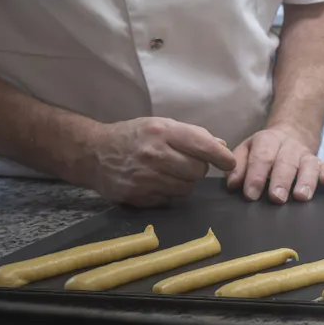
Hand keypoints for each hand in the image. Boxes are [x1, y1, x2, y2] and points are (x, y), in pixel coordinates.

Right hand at [85, 117, 236, 207]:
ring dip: (185, 182)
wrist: (93, 152)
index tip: (230, 163)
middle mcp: (154, 155)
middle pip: (197, 171)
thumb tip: (221, 147)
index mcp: (163, 132)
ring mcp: (144, 178)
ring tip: (172, 172)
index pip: (202, 146)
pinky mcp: (136, 196)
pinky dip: (168, 192)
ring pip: (185, 188)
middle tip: (189, 163)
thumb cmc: (134, 135)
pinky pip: (168, 199)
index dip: (221, 157)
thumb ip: (192, 135)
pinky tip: (157, 182)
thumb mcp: (162, 125)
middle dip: (199, 168)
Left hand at [225, 124, 323, 203]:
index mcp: (267, 141)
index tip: (251, 194)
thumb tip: (232, 184)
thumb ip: (237, 166)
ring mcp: (306, 154)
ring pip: (308, 164)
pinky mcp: (319, 163)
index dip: (256, 176)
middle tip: (276, 198)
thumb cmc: (262, 150)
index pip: (261, 157)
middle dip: (281, 180)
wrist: (289, 133)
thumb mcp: (246, 150)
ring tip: (301, 197)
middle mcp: (289, 146)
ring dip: (306, 180)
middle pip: (286, 162)